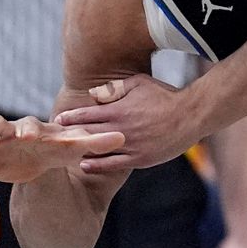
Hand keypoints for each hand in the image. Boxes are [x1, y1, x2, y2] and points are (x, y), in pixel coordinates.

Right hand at [0, 115, 124, 183]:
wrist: (42, 161)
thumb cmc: (61, 153)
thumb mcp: (79, 151)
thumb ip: (98, 144)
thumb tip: (124, 136)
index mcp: (37, 132)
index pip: (31, 127)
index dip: (26, 130)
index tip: (22, 136)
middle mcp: (14, 134)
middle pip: (2, 127)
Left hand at [54, 75, 199, 172]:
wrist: (191, 115)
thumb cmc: (165, 95)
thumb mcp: (139, 83)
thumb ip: (115, 88)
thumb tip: (93, 94)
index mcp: (118, 110)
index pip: (86, 115)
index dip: (71, 118)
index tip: (59, 120)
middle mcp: (120, 129)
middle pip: (87, 133)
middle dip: (70, 134)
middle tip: (55, 137)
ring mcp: (130, 145)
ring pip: (97, 150)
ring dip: (80, 150)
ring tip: (67, 152)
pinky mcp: (140, 158)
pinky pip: (113, 164)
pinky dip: (98, 165)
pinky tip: (86, 165)